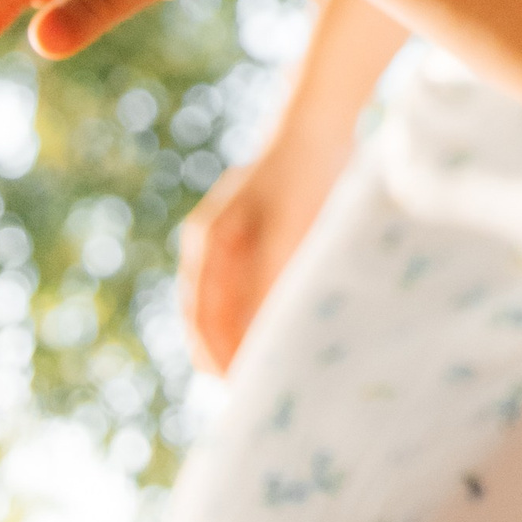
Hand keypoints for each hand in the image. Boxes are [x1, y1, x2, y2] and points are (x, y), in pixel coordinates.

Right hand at [177, 132, 345, 374]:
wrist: (318, 128)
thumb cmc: (303, 174)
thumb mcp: (289, 227)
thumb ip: (272, 278)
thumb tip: (263, 335)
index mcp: (209, 245)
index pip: (204, 320)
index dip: (221, 358)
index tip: (244, 387)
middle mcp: (210, 250)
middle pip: (208, 324)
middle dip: (229, 358)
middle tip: (261, 393)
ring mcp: (227, 249)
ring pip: (226, 314)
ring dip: (244, 343)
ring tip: (273, 374)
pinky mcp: (251, 249)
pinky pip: (245, 300)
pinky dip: (258, 323)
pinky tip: (285, 337)